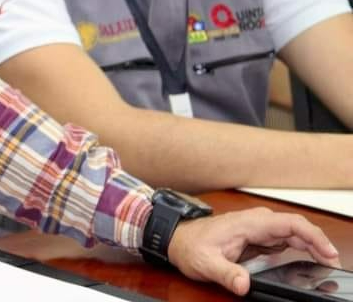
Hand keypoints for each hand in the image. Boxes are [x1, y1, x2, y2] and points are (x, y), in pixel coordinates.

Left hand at [167, 207, 339, 294]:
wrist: (176, 239)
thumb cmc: (190, 246)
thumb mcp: (205, 263)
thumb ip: (225, 273)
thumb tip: (244, 284)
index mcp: (248, 223)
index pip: (288, 223)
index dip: (312, 235)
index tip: (327, 252)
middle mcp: (255, 222)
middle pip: (295, 227)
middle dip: (317, 242)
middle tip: (331, 263)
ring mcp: (256, 228)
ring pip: (291, 232)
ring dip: (310, 245)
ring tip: (325, 263)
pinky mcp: (255, 237)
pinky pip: (283, 239)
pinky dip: (299, 247)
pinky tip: (307, 259)